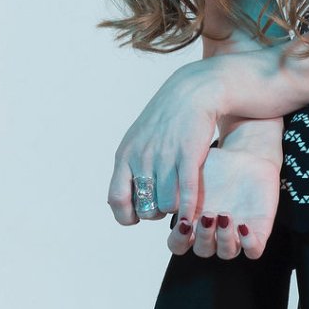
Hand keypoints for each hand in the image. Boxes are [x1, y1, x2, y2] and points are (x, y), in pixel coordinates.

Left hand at [107, 63, 219, 225]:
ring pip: (167, 204)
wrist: (192, 93)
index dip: (127, 215)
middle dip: (155, 214)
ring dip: (174, 209)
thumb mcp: (136, 141)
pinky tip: (191, 215)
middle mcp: (141, 158)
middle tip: (163, 205)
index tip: (139, 215)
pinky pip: (186, 193)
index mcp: (125, 156)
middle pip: (145, 207)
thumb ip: (127, 170)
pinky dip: (188, 209)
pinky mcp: (188, 155)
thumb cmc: (164, 121)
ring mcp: (165, 156)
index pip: (117, 200)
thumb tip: (117, 203)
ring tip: (178, 201)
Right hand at [167, 144, 280, 259]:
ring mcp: (235, 235)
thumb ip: (178, 185)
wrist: (247, 157)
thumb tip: (164, 196)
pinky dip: (249, 243)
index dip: (179, 240)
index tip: (184, 222)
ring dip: (224, 238)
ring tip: (225, 215)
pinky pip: (253, 250)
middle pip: (202, 250)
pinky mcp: (257, 233)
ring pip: (227, 252)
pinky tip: (243, 226)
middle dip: (204, 236)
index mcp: (194, 223)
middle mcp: (213, 234)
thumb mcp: (192, 172)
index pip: (178, 245)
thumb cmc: (217, 166)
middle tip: (207, 216)